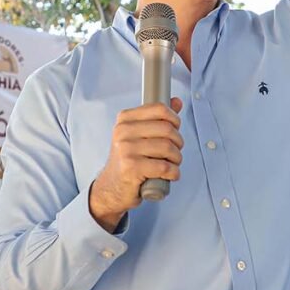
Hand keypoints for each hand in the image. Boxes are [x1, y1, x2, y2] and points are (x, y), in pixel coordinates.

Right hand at [89, 99, 183, 231]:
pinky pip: (164, 166)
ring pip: (167, 148)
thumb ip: (157, 118)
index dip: (174, 120)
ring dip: (176, 158)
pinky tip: (170, 175)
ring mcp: (126, 149)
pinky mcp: (131, 168)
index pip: (159, 109)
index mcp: (125, 119)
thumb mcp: (139, 135)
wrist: (111, 187)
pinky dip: (173, 172)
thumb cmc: (129, 159)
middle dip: (178, 142)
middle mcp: (123, 132)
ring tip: (172, 164)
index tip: (175, 130)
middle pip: (167, 129)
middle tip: (174, 152)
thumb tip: (177, 101)